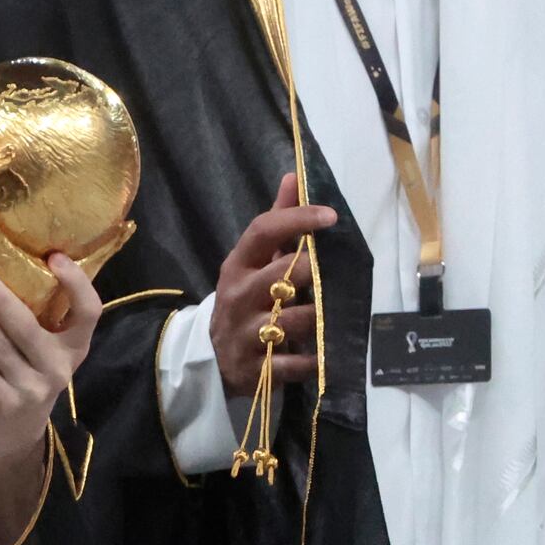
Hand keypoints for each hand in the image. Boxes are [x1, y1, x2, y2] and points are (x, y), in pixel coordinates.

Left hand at [0, 254, 100, 467]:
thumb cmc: (22, 377)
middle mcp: (59, 367)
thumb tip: (2, 262)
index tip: (54, 256)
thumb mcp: (40, 351)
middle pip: (27, 325)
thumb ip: (35, 318)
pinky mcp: (5, 403)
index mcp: (74, 347)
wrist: (10, 438)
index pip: (89, 311)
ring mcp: (33, 388)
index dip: (76, 283)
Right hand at [210, 172, 336, 395]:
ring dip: (316, 319)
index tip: (331, 216)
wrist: (213, 358)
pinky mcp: (254, 367)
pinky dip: (311, 362)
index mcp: (238, 264)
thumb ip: (277, 222)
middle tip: (331, 276)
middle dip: (311, 273)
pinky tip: (324, 359)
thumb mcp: (254, 261)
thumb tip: (293, 177)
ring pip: (289, 320)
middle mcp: (238, 295)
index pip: (263, 231)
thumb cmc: (245, 300)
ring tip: (331, 318)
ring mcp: (244, 332)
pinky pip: (289, 364)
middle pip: (281, 274)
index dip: (297, 219)